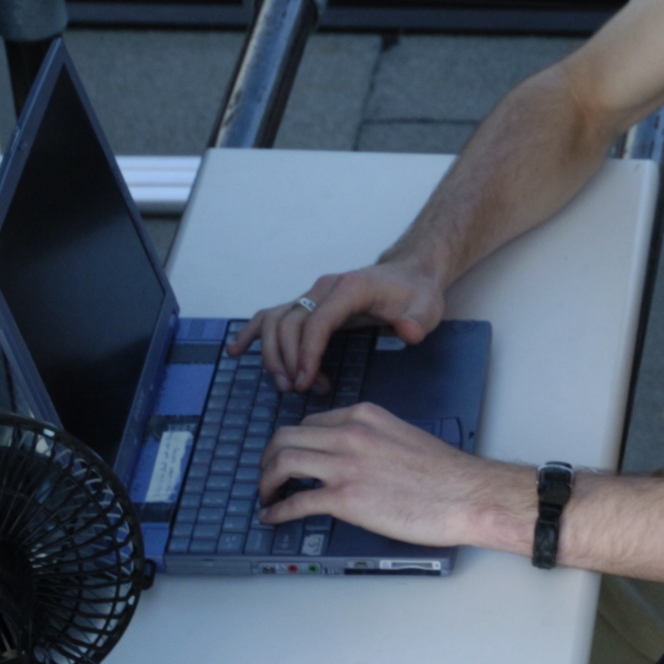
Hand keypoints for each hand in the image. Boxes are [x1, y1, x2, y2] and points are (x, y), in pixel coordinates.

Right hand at [227, 261, 446, 391]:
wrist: (411, 273)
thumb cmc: (417, 293)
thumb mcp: (427, 308)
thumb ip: (417, 321)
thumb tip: (406, 332)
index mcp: (348, 289)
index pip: (316, 322)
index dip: (306, 353)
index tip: (306, 383)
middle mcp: (323, 289)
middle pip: (289, 323)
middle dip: (287, 360)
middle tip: (299, 390)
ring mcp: (313, 296)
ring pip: (274, 320)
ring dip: (271, 353)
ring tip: (286, 384)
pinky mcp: (309, 304)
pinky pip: (272, 315)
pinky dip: (252, 332)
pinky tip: (237, 351)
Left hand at [256, 403, 522, 551]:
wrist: (467, 495)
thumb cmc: (446, 473)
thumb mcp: (403, 437)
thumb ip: (372, 441)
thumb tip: (353, 461)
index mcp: (364, 416)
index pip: (311, 422)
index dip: (293, 442)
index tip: (289, 457)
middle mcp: (349, 434)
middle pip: (286, 437)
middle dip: (268, 458)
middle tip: (267, 476)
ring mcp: (345, 465)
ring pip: (281, 463)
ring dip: (265, 482)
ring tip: (266, 497)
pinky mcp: (345, 498)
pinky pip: (295, 502)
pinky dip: (277, 510)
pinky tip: (272, 517)